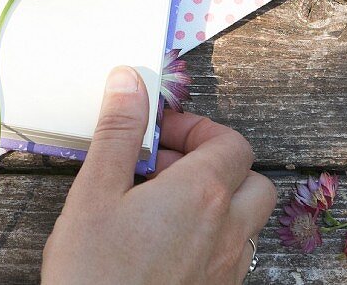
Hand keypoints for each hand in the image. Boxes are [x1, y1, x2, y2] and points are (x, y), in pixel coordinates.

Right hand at [41, 66, 275, 284]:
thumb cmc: (93, 271)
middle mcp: (228, 230)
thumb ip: (118, 132)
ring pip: (248, 219)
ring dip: (217, 201)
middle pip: (253, 178)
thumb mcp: (94, 191)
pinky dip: (211, 236)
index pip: (230, 141)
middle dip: (216, 163)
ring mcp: (228, 268)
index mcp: (201, 194)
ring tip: (161, 205)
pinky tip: (163, 243)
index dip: (196, 128)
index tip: (156, 135)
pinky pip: (233, 253)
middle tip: (163, 168)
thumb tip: (131, 80)